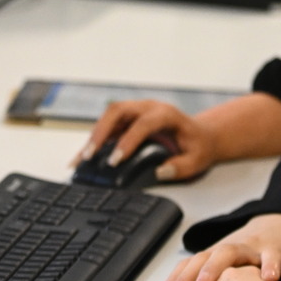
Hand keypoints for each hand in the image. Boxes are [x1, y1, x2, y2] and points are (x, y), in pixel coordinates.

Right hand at [72, 99, 215, 181]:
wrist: (199, 134)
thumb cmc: (197, 145)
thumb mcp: (197, 160)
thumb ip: (181, 167)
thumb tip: (160, 172)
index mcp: (166, 114)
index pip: (143, 123)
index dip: (128, 140)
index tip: (115, 160)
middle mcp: (148, 107)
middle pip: (118, 111)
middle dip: (101, 132)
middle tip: (90, 155)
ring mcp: (136, 111)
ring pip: (108, 116)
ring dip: (94, 136)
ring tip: (81, 159)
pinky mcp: (128, 120)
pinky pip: (107, 126)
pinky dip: (94, 141)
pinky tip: (83, 157)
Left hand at [158, 213, 280, 280]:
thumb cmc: (250, 262)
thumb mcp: (229, 274)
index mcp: (217, 258)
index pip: (191, 265)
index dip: (177, 279)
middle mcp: (229, 251)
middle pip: (204, 258)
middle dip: (187, 275)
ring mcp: (251, 249)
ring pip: (230, 252)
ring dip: (215, 266)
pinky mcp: (274, 251)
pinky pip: (271, 257)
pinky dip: (269, 266)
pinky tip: (268, 277)